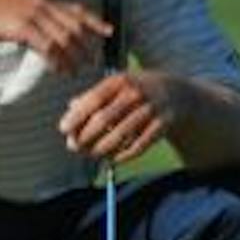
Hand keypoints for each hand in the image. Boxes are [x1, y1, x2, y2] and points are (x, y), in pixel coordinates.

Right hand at [0, 0, 110, 72]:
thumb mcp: (15, 7)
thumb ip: (31, 16)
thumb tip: (41, 30)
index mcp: (42, 0)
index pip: (76, 9)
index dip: (95, 20)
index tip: (109, 31)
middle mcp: (42, 5)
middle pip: (74, 26)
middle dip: (86, 45)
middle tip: (94, 61)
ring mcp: (33, 15)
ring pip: (63, 38)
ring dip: (73, 57)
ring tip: (78, 71)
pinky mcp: (23, 27)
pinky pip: (47, 46)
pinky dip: (57, 60)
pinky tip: (61, 70)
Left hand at [60, 71, 179, 163]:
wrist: (176, 93)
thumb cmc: (136, 91)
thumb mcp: (117, 86)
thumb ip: (94, 96)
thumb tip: (70, 109)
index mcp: (120, 81)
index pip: (94, 99)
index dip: (77, 115)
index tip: (63, 129)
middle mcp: (135, 93)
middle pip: (104, 118)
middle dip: (85, 135)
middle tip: (73, 147)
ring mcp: (150, 109)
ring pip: (121, 135)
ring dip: (102, 148)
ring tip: (91, 154)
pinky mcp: (162, 125)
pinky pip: (139, 145)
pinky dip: (124, 155)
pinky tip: (113, 159)